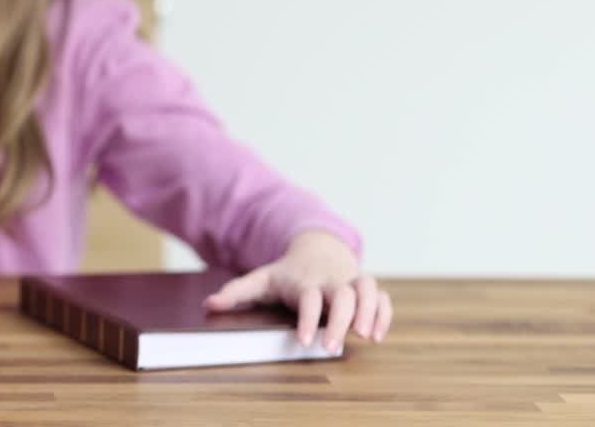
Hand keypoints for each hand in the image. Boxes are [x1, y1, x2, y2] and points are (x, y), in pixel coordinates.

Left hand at [202, 230, 392, 350]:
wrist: (318, 247)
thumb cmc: (288, 272)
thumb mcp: (261, 278)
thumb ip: (236, 292)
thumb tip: (209, 304)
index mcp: (304, 282)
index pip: (309, 299)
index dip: (308, 319)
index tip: (304, 342)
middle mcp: (330, 280)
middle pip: (343, 296)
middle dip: (340, 321)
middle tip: (332, 348)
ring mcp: (350, 282)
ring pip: (368, 290)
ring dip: (370, 312)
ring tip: (366, 337)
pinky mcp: (366, 287)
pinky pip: (383, 297)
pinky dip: (385, 313)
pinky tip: (378, 335)